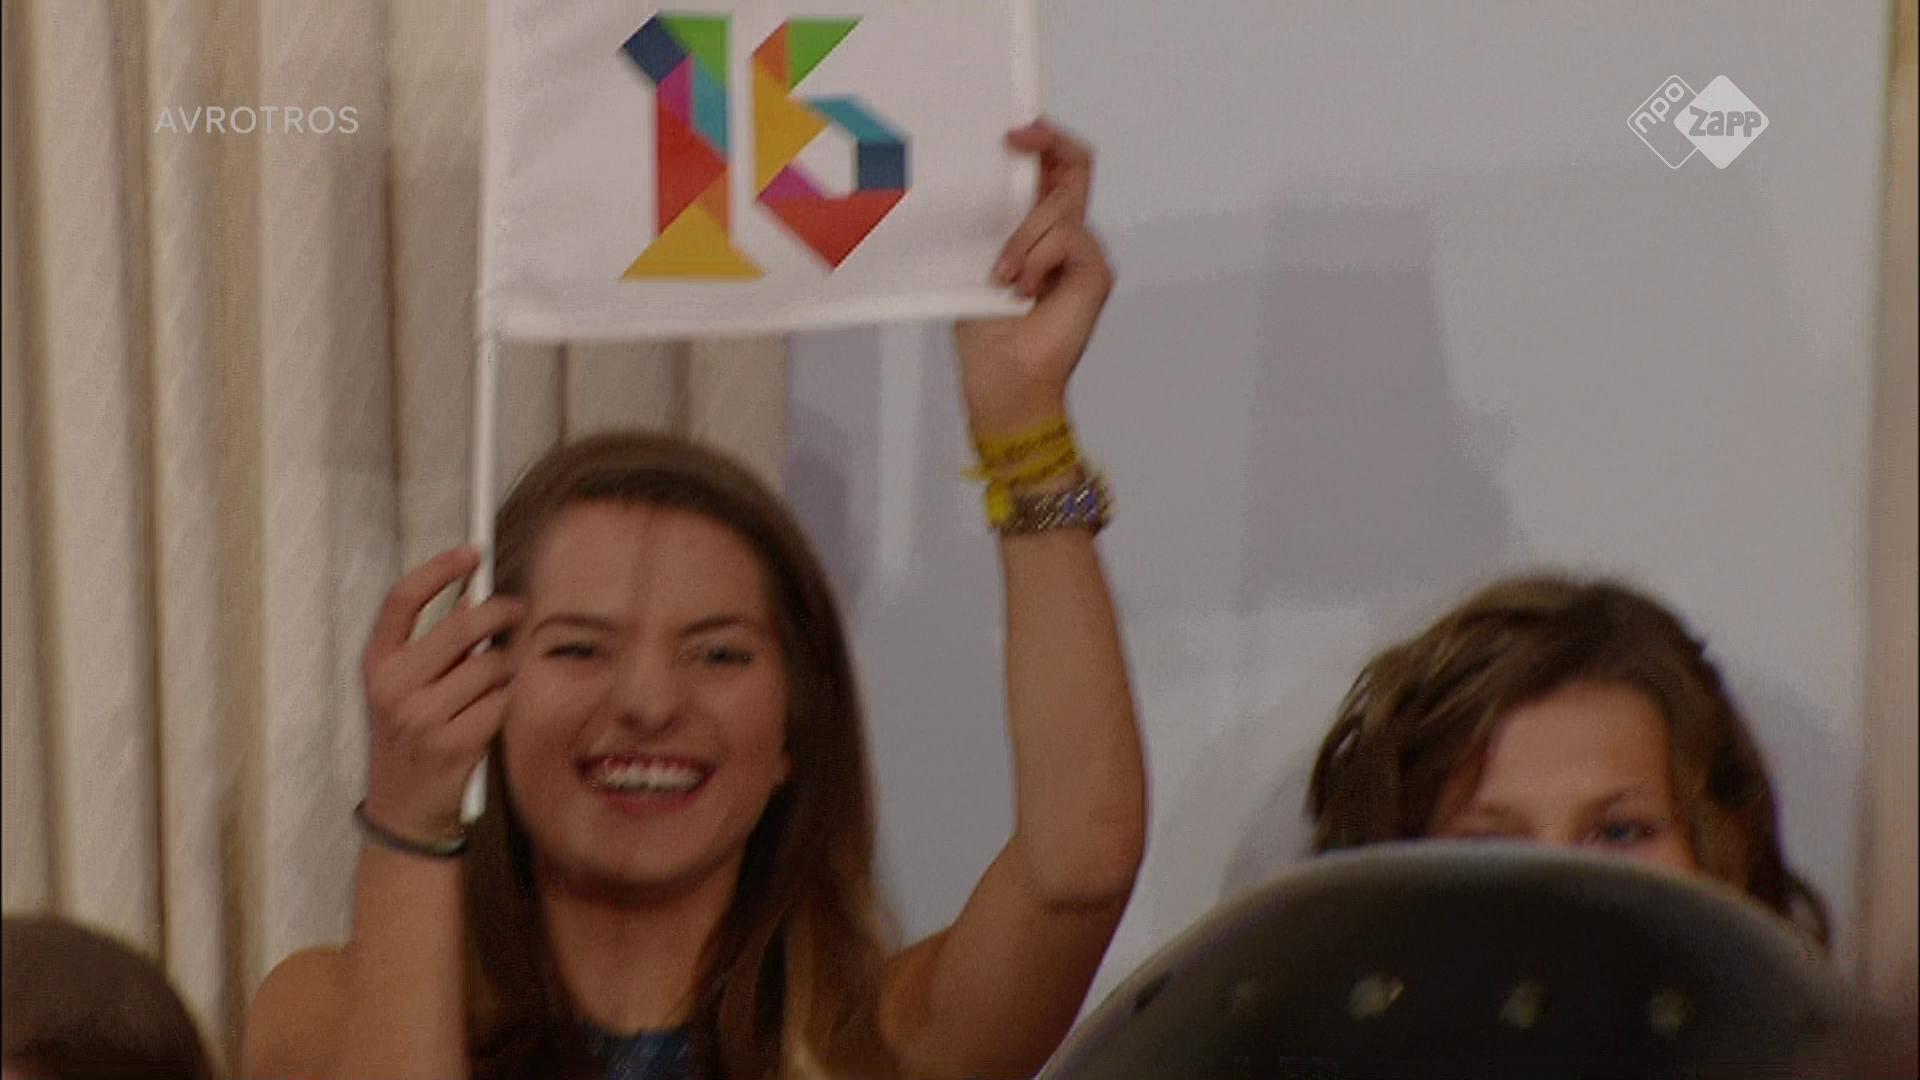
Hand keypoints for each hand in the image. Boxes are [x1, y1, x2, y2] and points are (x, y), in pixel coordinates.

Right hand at [360, 547, 522, 843]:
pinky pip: (504, 701)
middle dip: (501, 613)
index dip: (439, 569)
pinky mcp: (454, 744)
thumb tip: (473, 597)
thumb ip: (433, 645)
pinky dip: (508, 702)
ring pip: (493, 665)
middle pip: (464, 626)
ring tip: (493, 685)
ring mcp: (422, 717)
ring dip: (505, 669)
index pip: (403, 599)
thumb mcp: (405, 688)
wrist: (404, 810)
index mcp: (377, 664)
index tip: (472, 552)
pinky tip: (493, 713)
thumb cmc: (411, 736)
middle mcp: (393, 687)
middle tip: (517, 610)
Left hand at [957, 121, 1113, 435]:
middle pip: (1076, 168)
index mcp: (1041, 233)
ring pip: (1060, 207)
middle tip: (1014, 138)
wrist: (1004, 382)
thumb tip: (974, 174)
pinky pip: (1066, 237)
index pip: (1058, 171)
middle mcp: (1069, 238)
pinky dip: (1036, 258)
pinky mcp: (1097, 273)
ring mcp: (1086, 255)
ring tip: (1002, 277)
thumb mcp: (978, 263)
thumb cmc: (986, 334)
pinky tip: (1021, 287)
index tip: (1014, 132)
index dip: (1045, 142)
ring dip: (1022, 237)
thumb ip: (992, 224)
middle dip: (1047, 143)